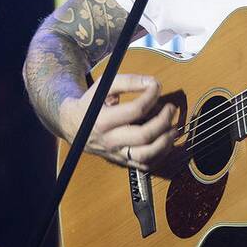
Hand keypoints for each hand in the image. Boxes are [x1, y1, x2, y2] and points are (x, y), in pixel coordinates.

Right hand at [57, 74, 179, 171]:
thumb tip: (153, 83)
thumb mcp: (104, 86)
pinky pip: (146, 165)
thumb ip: (128, 81)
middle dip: (163, 120)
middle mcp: (109, 141)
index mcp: (103, 120)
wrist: (73, 126)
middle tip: (171, 108)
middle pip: (144, 135)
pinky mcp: (122, 162)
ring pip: (146, 155)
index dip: (151, 96)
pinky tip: (165, 141)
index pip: (135, 110)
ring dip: (166, 142)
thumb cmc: (91, 103)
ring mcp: (116, 154)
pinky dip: (161, 154)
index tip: (157, 87)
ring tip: (173, 128)